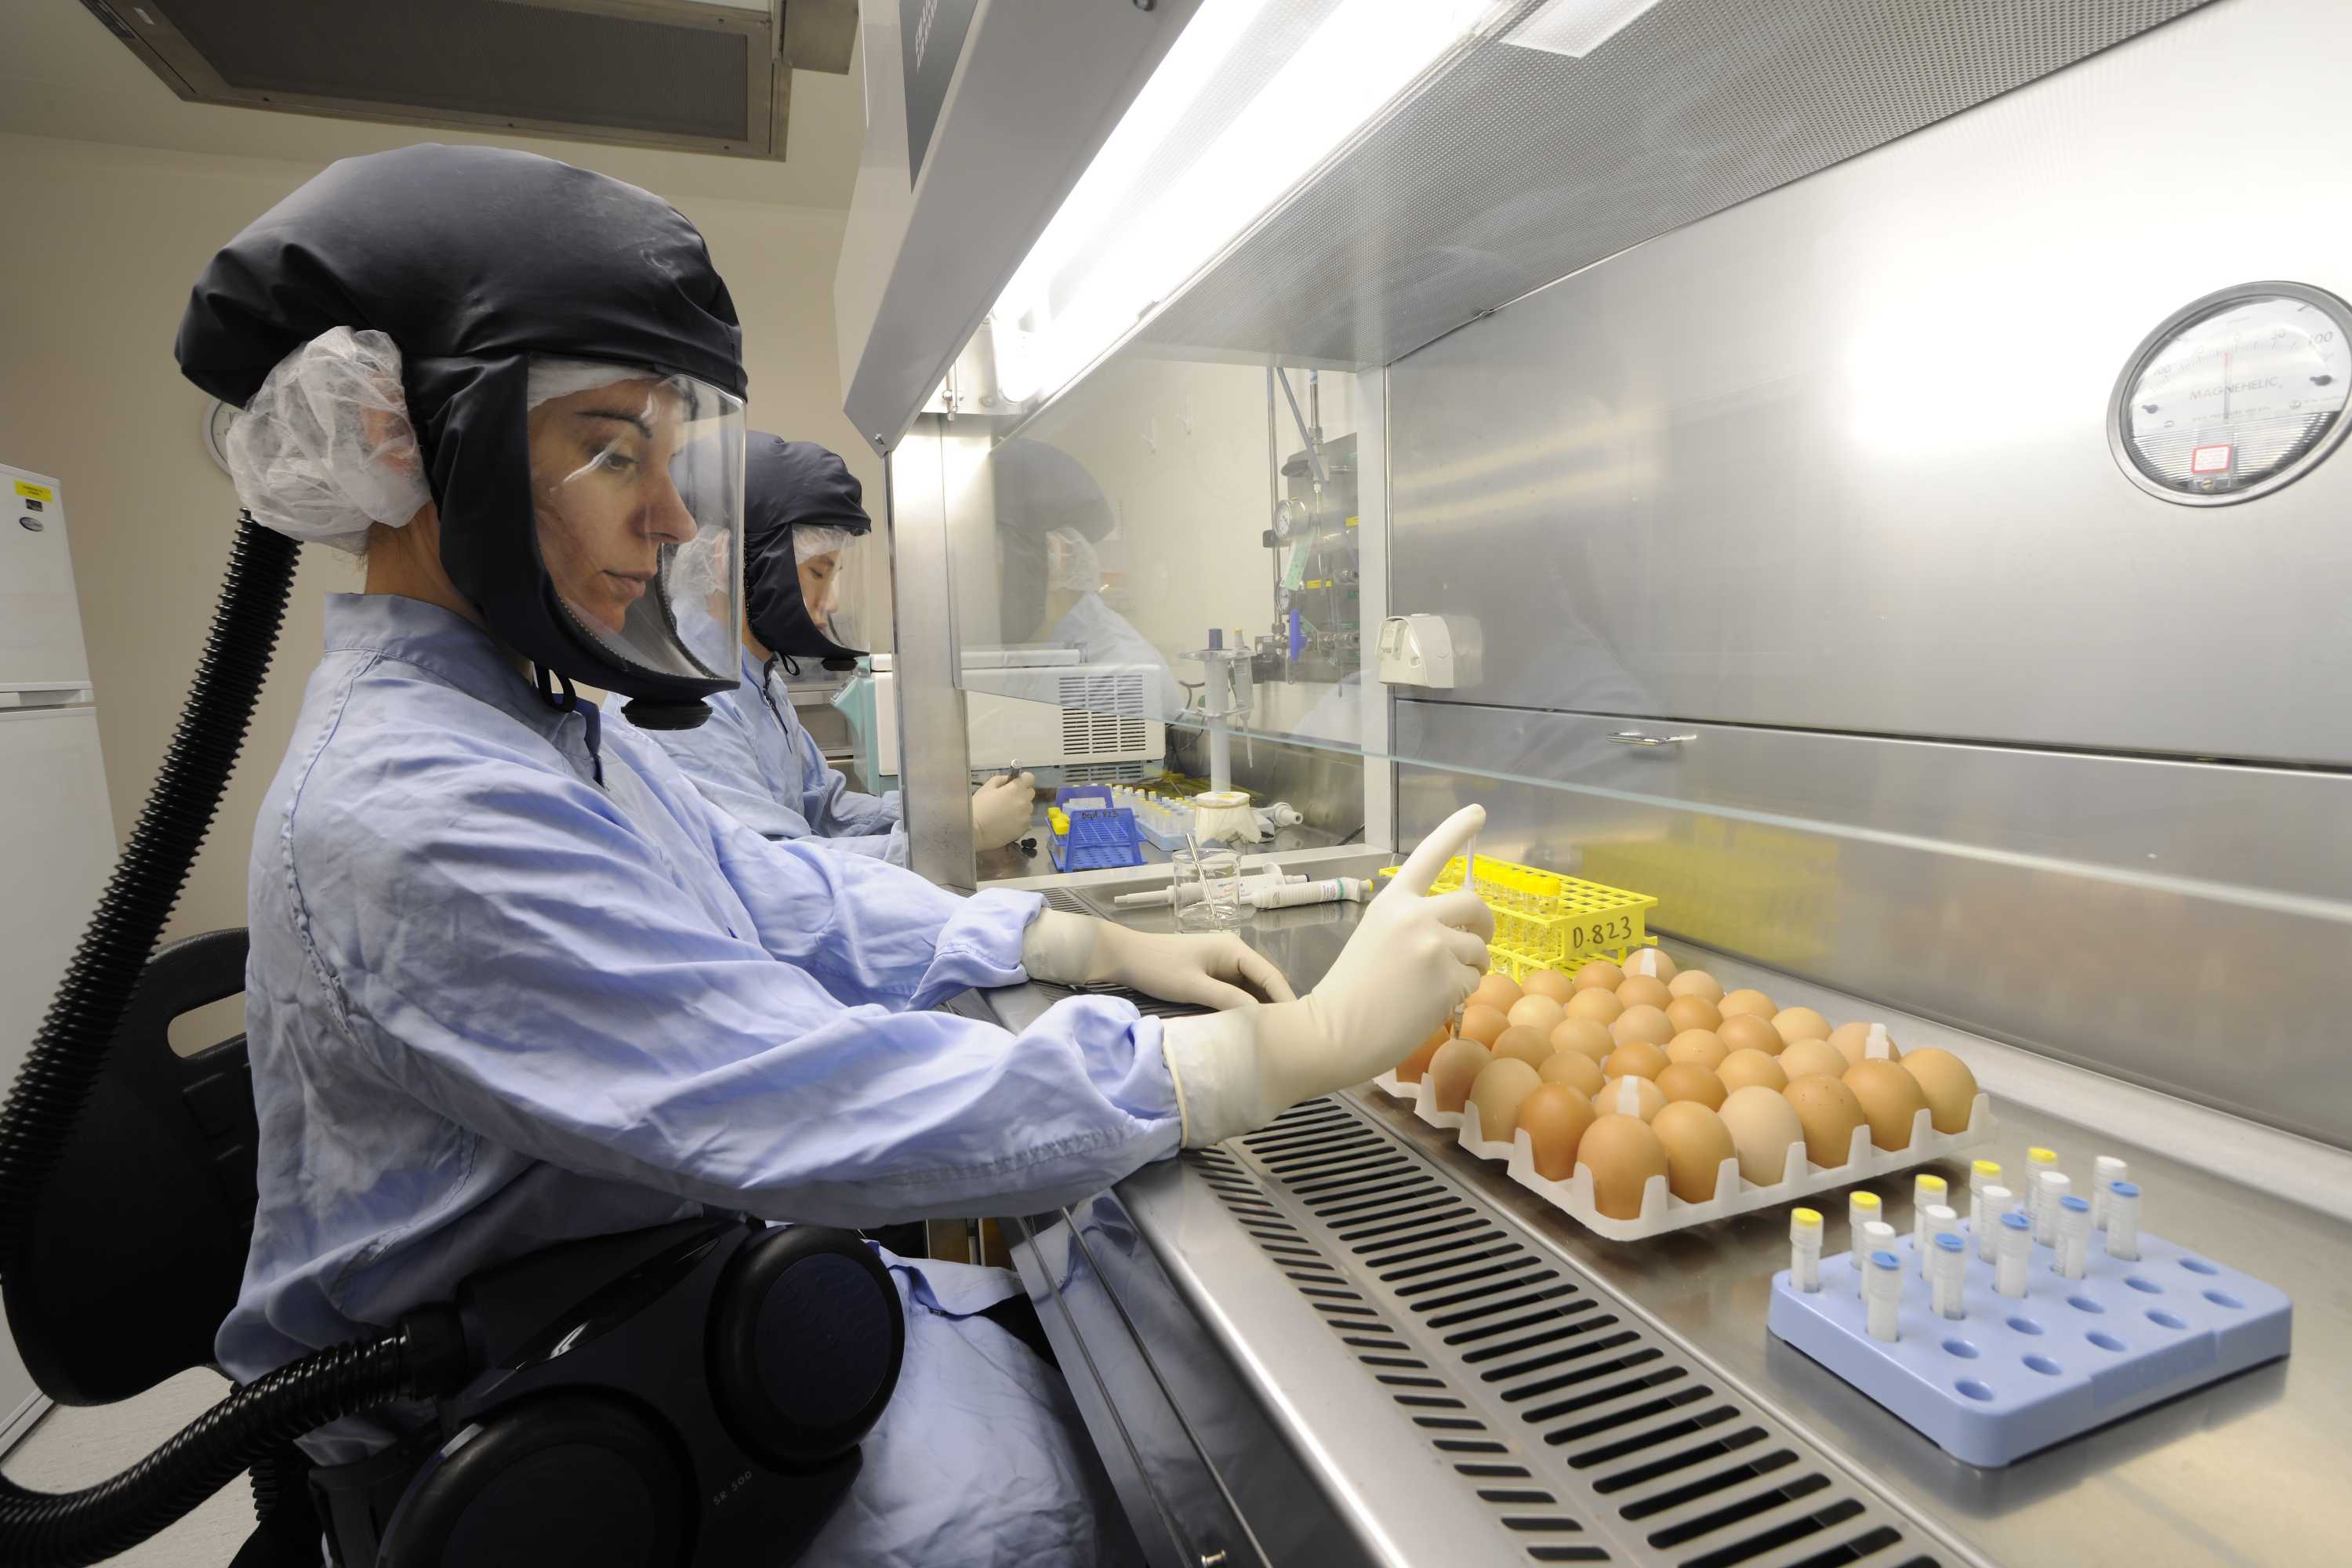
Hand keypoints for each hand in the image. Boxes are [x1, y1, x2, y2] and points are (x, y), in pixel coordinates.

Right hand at [970, 772, 1034, 850]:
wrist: (975, 832)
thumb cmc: (978, 808)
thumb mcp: (986, 788)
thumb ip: (1000, 780)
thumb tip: (1008, 779)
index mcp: (1015, 789)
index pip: (1029, 778)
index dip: (1023, 779)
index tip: (1016, 783)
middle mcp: (1024, 801)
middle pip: (1030, 793)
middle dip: (1022, 793)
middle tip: (1009, 799)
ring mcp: (1025, 816)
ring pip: (1028, 808)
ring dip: (1022, 808)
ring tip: (1007, 813)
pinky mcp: (1024, 828)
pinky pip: (1026, 820)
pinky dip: (1020, 820)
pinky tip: (1008, 823)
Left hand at [1021, 911, 1294, 1009]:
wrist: (1125, 956)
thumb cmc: (1159, 968)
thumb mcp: (1194, 986)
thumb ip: (1229, 1000)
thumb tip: (1261, 1018)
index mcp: (1234, 949)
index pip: (1271, 975)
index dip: (1287, 1000)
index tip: (1300, 1026)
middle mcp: (1234, 953)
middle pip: (1265, 982)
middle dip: (1278, 1006)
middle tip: (1292, 1036)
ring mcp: (1224, 963)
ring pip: (1252, 988)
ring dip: (1263, 1009)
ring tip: (1276, 1036)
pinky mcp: (1213, 973)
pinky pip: (1238, 991)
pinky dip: (1246, 1007)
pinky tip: (1250, 1027)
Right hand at [1156, 805, 1490, 1144]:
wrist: (1334, 1033)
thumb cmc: (1349, 993)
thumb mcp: (1374, 938)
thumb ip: (1410, 924)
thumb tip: (1457, 930)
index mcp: (1392, 902)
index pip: (1429, 855)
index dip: (1455, 830)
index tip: (1477, 811)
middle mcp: (1416, 915)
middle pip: (1473, 905)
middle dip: (1484, 925)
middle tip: (1478, 943)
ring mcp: (1434, 946)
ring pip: (1479, 949)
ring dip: (1469, 968)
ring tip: (1435, 987)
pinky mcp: (1448, 978)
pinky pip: (1474, 981)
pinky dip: (1461, 995)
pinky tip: (1432, 1005)